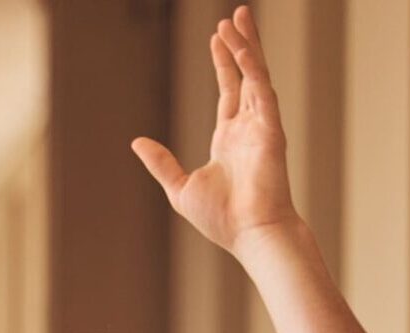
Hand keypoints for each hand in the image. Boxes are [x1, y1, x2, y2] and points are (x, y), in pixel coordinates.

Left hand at [131, 7, 297, 257]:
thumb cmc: (220, 218)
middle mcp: (248, 126)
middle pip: (244, 73)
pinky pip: (262, 92)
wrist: (247, 233)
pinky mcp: (272, 130)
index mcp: (229, 138)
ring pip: (255, 74)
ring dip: (246, 47)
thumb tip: (137, 142)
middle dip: (239, 43)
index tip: (217, 37)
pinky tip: (242, 51)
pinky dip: (252, 70)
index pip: (228, 89)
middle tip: (233, 15)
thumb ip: (160, 162)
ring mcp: (262, 125)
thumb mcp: (179, 187)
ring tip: (236, 20)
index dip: (223, 62)